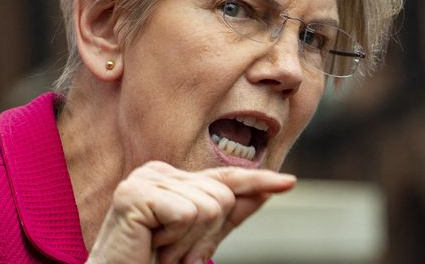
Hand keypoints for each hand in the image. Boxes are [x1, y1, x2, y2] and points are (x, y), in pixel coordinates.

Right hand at [86, 161, 296, 263]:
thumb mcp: (199, 241)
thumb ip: (228, 216)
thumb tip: (265, 191)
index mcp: (171, 178)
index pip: (225, 177)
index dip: (259, 181)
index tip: (290, 183)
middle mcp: (157, 171)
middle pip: (223, 195)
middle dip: (206, 235)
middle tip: (173, 253)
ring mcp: (144, 180)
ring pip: (209, 206)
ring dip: (189, 241)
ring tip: (161, 250)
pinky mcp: (134, 194)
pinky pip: (187, 214)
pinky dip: (176, 239)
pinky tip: (152, 244)